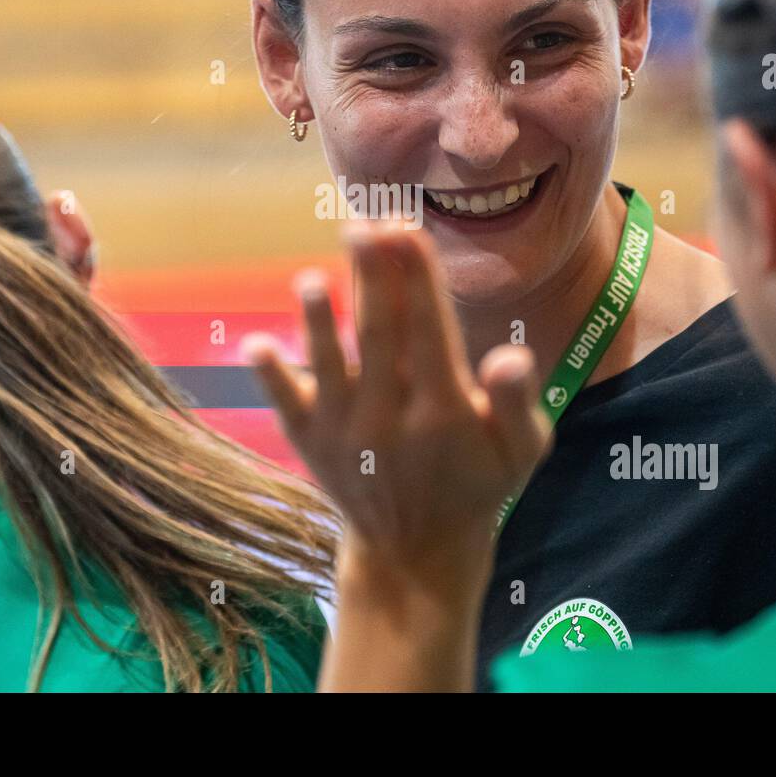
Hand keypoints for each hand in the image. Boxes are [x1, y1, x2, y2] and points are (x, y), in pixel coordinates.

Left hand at [243, 220, 552, 592]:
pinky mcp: (311, 443)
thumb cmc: (477, 481)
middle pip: (379, 335)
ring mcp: (346, 432)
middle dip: (372, 279)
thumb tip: (512, 356)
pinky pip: (288, 406)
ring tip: (310, 280)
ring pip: (330, 367)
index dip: (418, 278)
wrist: (416, 550)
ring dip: (319, 323)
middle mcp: (391, 418)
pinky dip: (272, 378)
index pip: (430, 330)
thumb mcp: (521, 450)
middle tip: (363, 226)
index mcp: (446, 410)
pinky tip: (254, 346)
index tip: (407, 228)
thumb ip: (518, 402)